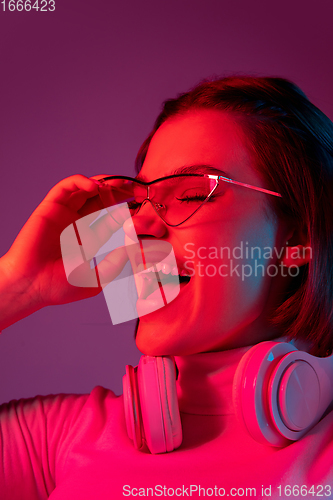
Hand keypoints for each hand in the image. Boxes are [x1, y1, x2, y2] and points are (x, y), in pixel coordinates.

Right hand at [2, 174, 128, 312]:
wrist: (31, 286)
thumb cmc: (60, 287)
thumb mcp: (97, 278)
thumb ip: (116, 263)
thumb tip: (135, 246)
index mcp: (89, 240)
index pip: (112, 219)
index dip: (127, 211)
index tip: (144, 206)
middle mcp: (77, 224)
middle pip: (102, 201)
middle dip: (119, 193)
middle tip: (137, 189)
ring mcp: (64, 215)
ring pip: (85, 190)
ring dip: (103, 183)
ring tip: (119, 183)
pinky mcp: (50, 207)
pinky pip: (65, 188)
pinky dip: (80, 181)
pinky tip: (95, 185)